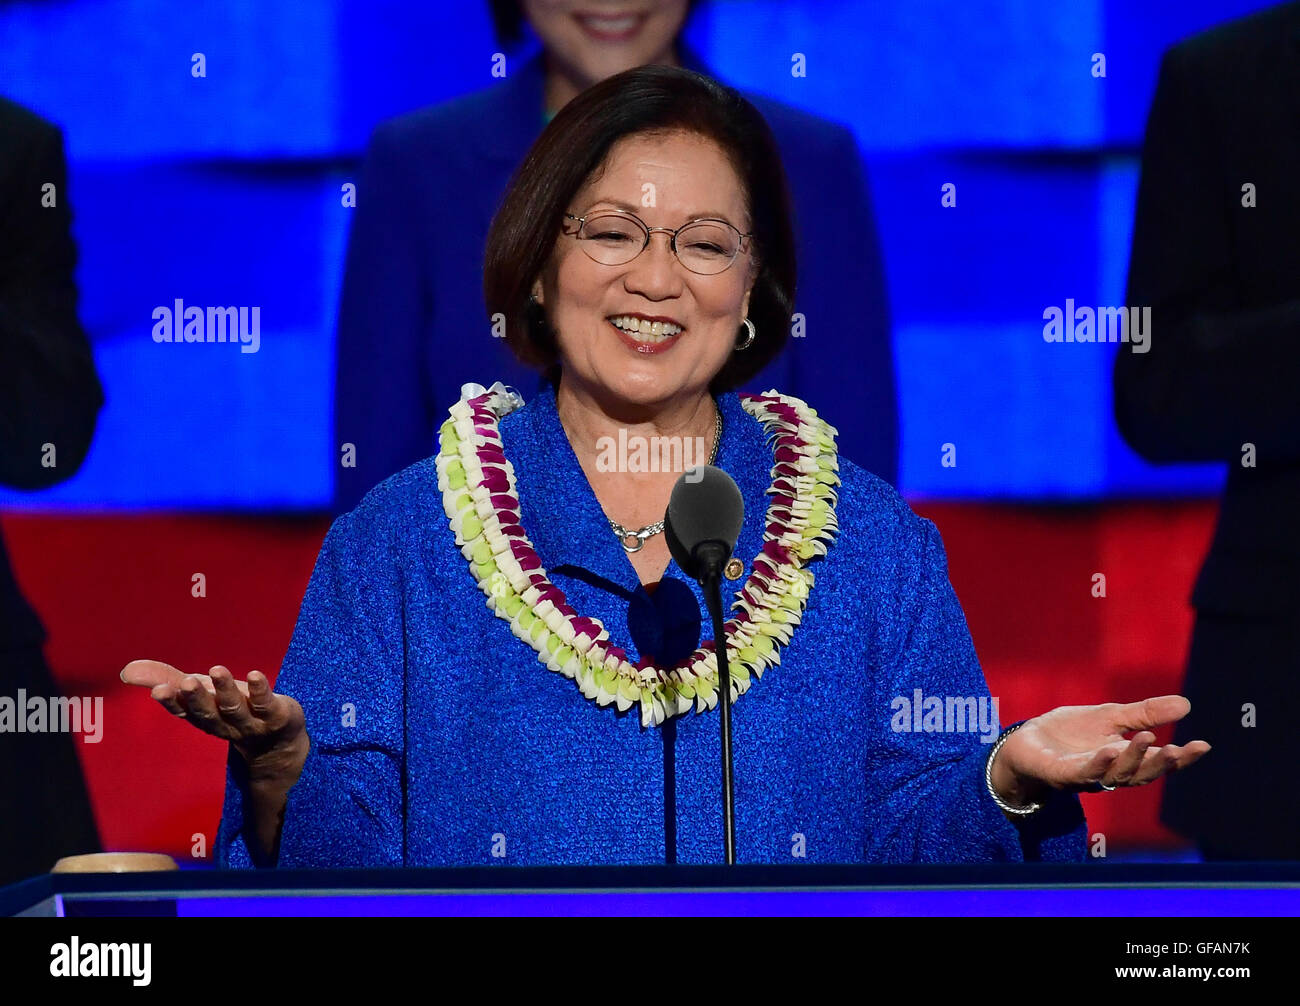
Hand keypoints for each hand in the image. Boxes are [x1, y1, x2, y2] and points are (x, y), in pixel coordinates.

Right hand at [120, 660, 307, 781]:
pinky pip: (267, 704)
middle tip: (186, 683)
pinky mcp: (276, 716)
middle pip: (208, 713)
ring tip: (216, 669)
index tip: (158, 690)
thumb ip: (166, 679)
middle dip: (196, 699)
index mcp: (203, 718)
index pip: (184, 712)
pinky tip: (255, 674)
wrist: (278, 743)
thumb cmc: (232, 709)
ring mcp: (251, 723)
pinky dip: (260, 690)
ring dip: (225, 690)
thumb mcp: (201, 693)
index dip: (172, 702)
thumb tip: (126, 671)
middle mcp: (224, 723)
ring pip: (235, 708)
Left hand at [991, 694, 1209, 807]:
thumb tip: (1186, 705)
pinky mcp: (1061, 774)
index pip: (1157, 761)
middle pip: (1141, 774)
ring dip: (1132, 759)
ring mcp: (1086, 776)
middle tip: (1178, 750)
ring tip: (1149, 739)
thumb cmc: (1069, 733)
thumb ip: (1144, 714)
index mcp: (1125, 759)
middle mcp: (1110, 772)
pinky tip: (1109, 750)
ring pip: (1115, 775)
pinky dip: (1098, 763)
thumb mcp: (1110, 717)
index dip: (1181, 758)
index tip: (1203, 745)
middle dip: (1160, 763)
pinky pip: (1083, 772)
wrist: (1025, 741)